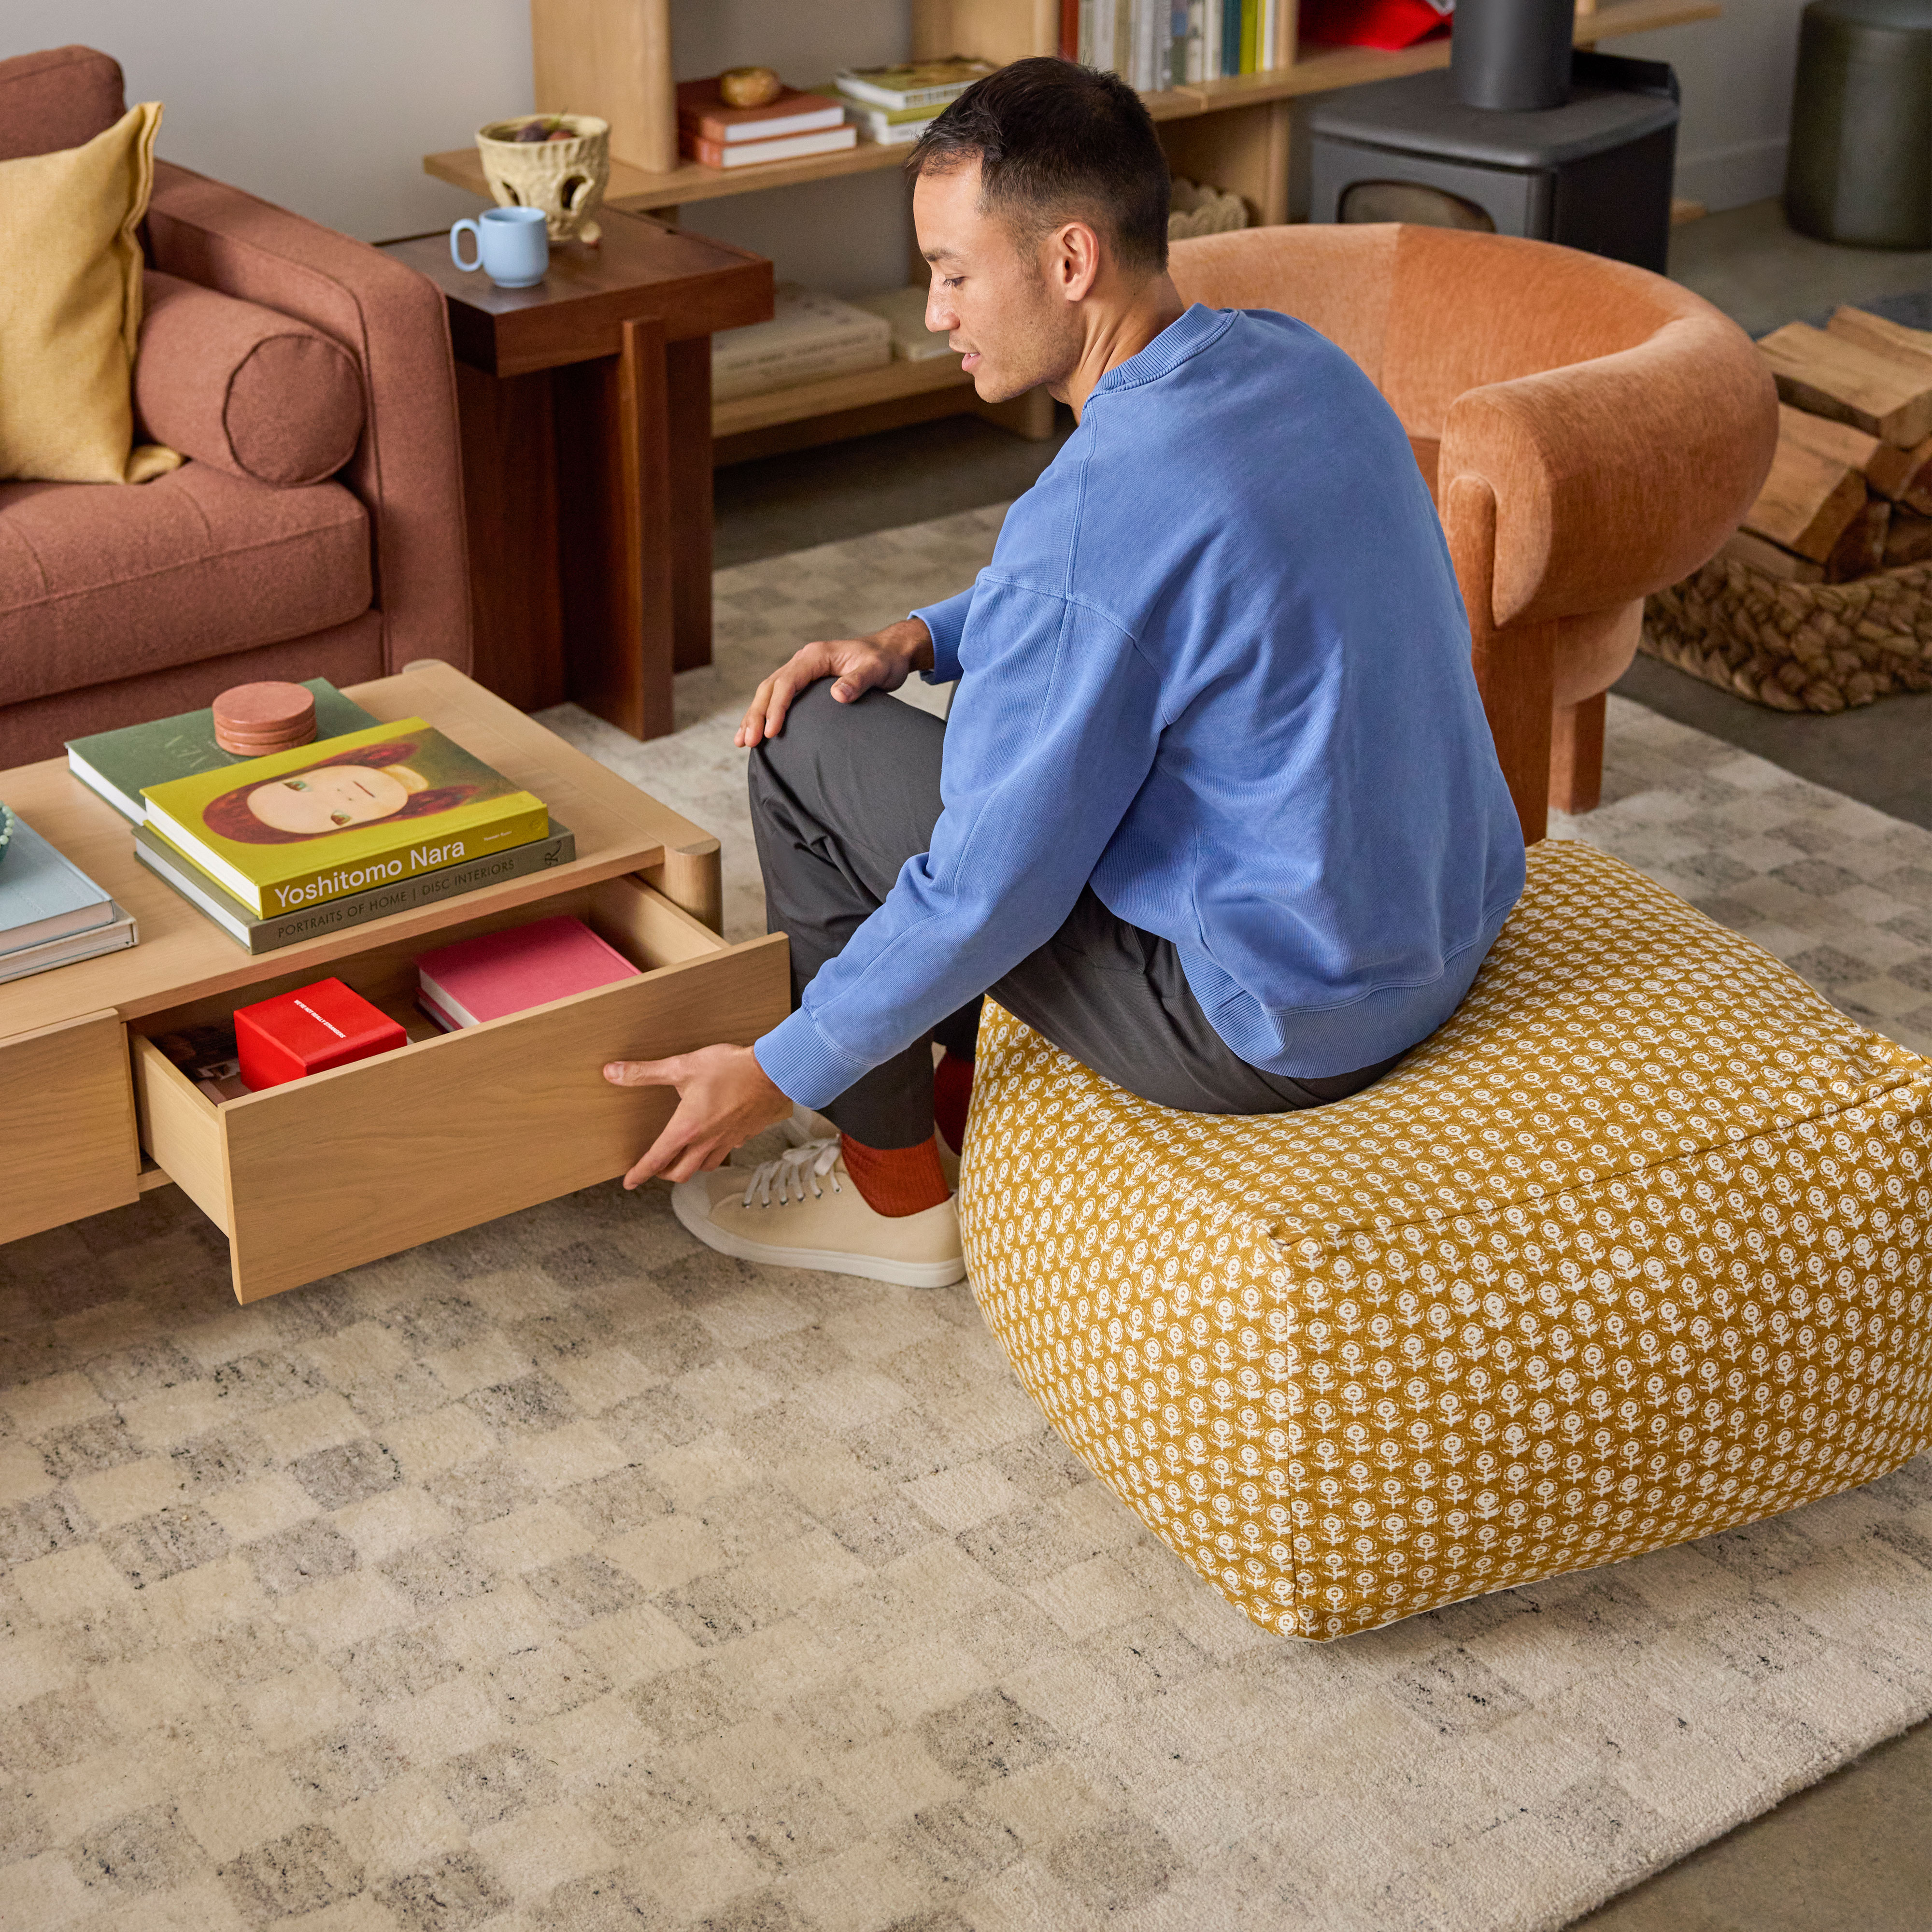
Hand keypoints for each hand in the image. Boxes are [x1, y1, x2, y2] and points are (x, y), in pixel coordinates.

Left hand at [603, 1043, 792, 1187]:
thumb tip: (611, 1073)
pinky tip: (714, 1139)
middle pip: (681, 1173)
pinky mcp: (744, 1135)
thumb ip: (644, 1073)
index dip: (639, 1173)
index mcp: (687, 1128)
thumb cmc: (729, 1068)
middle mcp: (706, 1141)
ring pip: (704, 1167)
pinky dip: (714, 1152)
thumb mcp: (681, 1066)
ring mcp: (728, 1141)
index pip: (657, 1159)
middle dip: (664, 1173)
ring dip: (690, 1166)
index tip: (629, 1182)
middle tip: (656, 1167)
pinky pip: (726, 1152)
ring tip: (683, 1156)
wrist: (774, 1071)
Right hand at [735, 617, 933, 745]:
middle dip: (756, 715)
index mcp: (815, 655)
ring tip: (743, 742)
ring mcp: (802, 670)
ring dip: (754, 716)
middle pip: (770, 687)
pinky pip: (778, 696)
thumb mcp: (876, 670)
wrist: (891, 652)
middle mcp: (804, 660)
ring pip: (769, 691)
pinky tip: (758, 731)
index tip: (772, 731)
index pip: (787, 682)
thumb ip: (858, 681)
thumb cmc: (885, 661)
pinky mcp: (805, 681)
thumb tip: (838, 695)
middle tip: (748, 742)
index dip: (777, 707)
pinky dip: (765, 713)